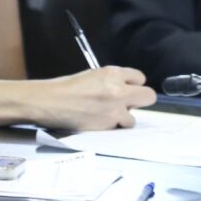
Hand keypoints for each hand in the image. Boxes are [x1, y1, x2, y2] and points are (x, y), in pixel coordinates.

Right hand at [34, 66, 156, 130]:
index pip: (140, 78)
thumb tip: (123, 89)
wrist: (50, 102)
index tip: (126, 87)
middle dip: (140, 99)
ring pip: (134, 118)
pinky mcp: (108, 126)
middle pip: (149, 96)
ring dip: (123, 117)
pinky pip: (118, 128)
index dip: (133, 84)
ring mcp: (115, 110)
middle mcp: (119, 90)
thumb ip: (111, 81)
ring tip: (108, 115)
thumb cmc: (66, 86)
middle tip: (127, 103)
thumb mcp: (92, 75)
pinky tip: (98, 121)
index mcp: (113, 73)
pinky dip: (111, 126)